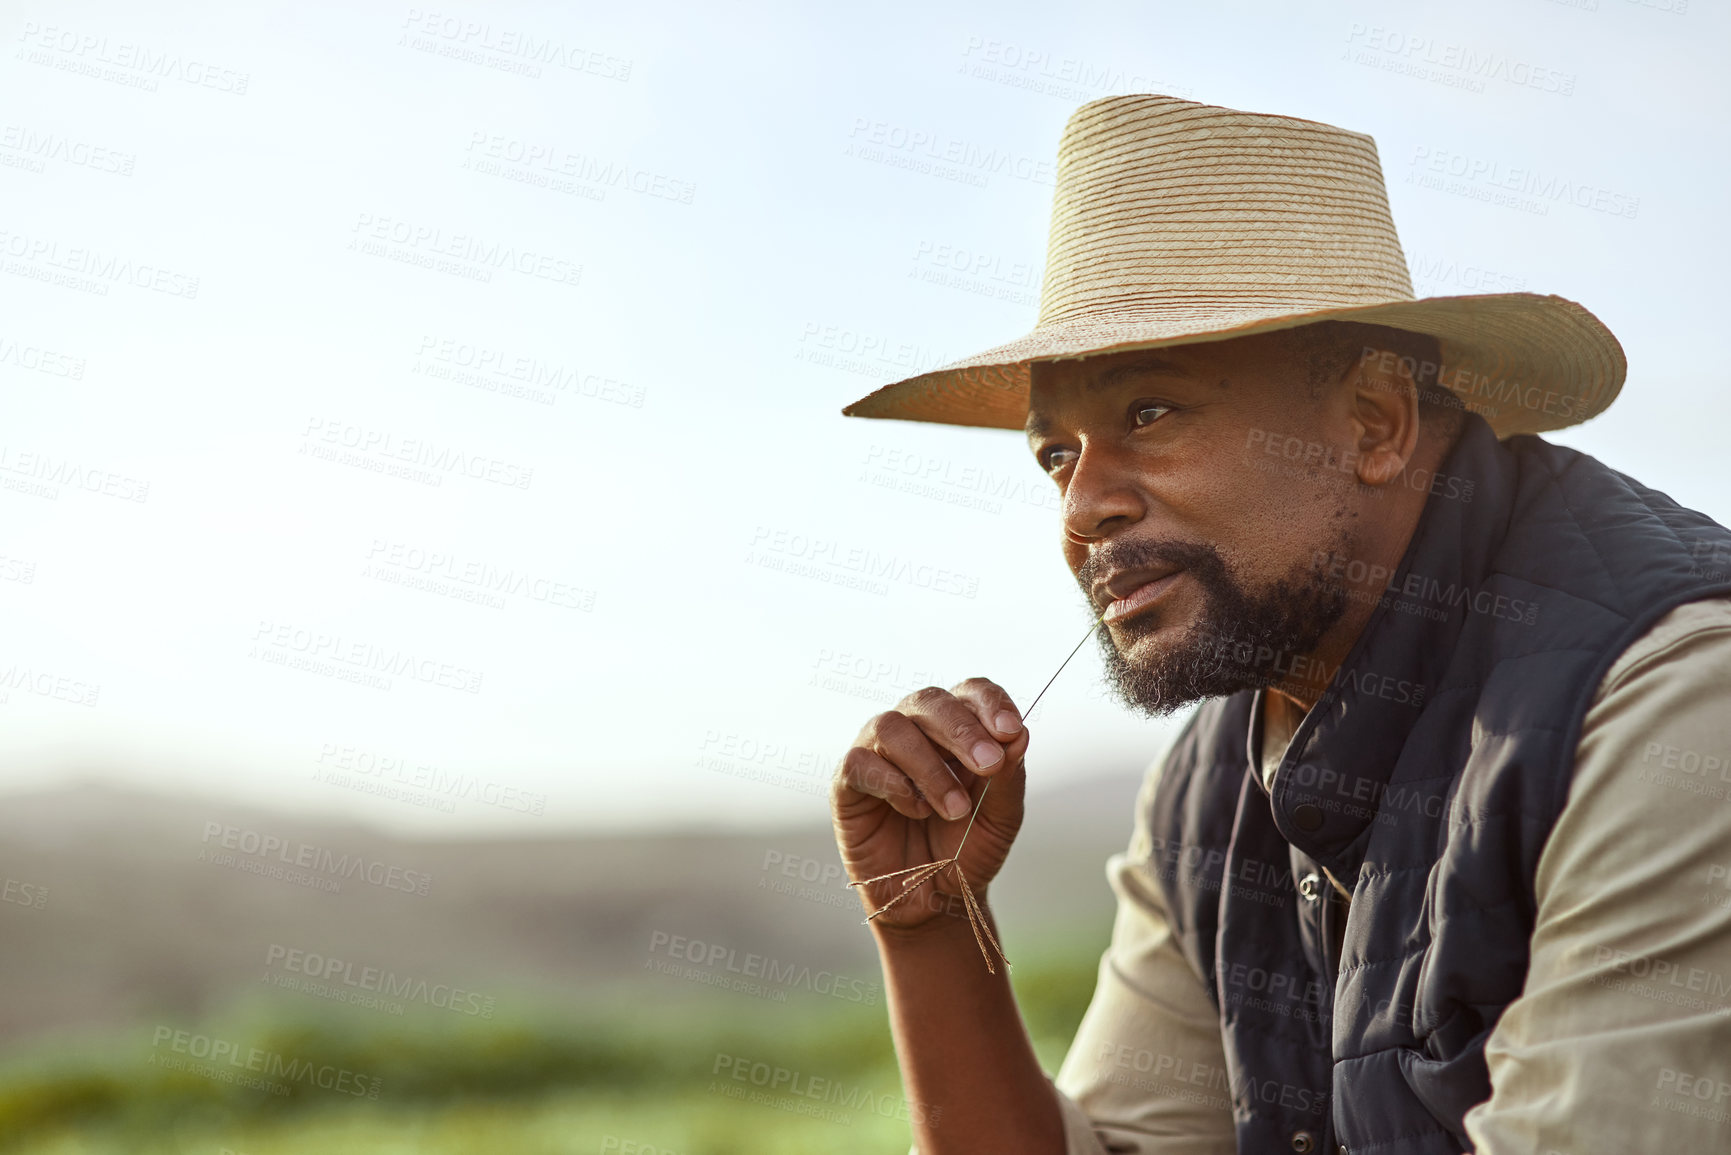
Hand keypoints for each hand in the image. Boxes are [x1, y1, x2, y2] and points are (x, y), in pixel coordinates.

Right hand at [830, 678, 1028, 931]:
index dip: (990, 704)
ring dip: (930, 766)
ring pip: (892, 727)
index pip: (970, 692)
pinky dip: (893, 784)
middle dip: (963, 730)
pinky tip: (916, 810)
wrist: (932, 902)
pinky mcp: (848, 782)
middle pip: (930, 701)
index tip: (1011, 732)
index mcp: (957, 729)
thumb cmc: (966, 852)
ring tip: (954, 808)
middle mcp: (915, 731)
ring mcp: (878, 753)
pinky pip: (861, 762)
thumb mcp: (999, 819)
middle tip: (989, 764)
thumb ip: (1008, 777)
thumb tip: (1019, 734)